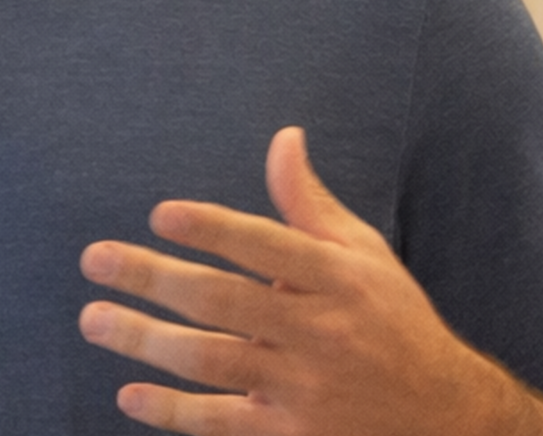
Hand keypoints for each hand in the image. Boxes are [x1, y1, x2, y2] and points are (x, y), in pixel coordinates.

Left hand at [79, 126, 542, 435]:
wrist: (450, 420)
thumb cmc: (393, 320)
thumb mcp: (363, 253)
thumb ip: (308, 201)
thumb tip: (283, 136)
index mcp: (335, 277)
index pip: (265, 246)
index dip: (213, 229)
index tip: (161, 214)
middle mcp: (318, 331)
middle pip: (223, 301)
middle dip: (153, 279)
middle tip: (94, 260)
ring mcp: (303, 389)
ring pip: (212, 361)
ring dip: (146, 340)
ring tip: (93, 319)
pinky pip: (224, 424)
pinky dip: (174, 413)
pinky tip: (129, 394)